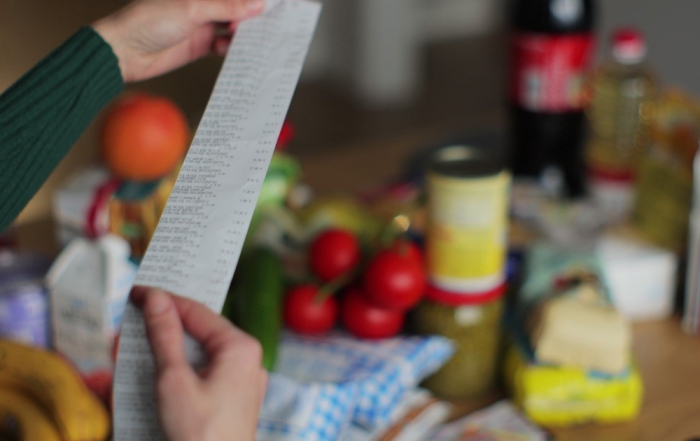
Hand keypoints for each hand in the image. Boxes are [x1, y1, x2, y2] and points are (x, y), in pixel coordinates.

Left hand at [92, 0, 264, 82]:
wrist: (126, 52)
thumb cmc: (149, 21)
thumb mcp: (192, 10)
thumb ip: (227, 7)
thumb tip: (257, 5)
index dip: (253, 1)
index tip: (272, 6)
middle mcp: (202, 4)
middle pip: (236, 8)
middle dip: (252, 16)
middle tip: (268, 25)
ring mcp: (202, 24)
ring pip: (232, 27)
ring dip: (242, 34)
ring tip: (251, 41)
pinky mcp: (200, 45)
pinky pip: (223, 46)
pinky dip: (231, 50)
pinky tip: (234, 52)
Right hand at [131, 287, 266, 440]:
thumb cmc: (199, 434)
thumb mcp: (174, 380)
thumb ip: (165, 335)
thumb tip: (156, 298)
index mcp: (240, 347)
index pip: (197, 310)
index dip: (164, 299)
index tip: (136, 292)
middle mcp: (247, 358)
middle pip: (198, 331)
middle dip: (162, 326)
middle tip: (131, 320)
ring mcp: (243, 379)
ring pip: (199, 352)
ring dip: (166, 348)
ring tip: (134, 345)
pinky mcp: (233, 397)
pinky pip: (204, 372)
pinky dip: (178, 368)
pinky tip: (154, 370)